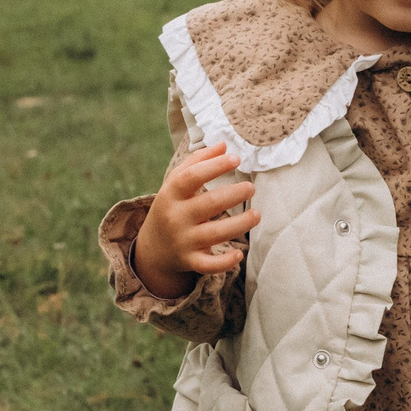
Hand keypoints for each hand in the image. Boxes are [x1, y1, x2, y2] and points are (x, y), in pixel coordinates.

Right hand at [133, 143, 258, 298]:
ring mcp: (183, 240)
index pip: (191, 177)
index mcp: (171, 194)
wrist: (153, 248)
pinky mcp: (190, 260)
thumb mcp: (176, 183)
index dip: (214, 166)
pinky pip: (208, 265)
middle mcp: (176, 217)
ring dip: (240, 224)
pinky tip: (240, 253)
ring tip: (257, 214)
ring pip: (215, 234)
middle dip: (233, 195)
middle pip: (208, 204)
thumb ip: (198, 161)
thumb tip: (224, 145)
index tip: (236, 158)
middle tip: (251, 187)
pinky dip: (224, 262)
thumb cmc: (172, 206)